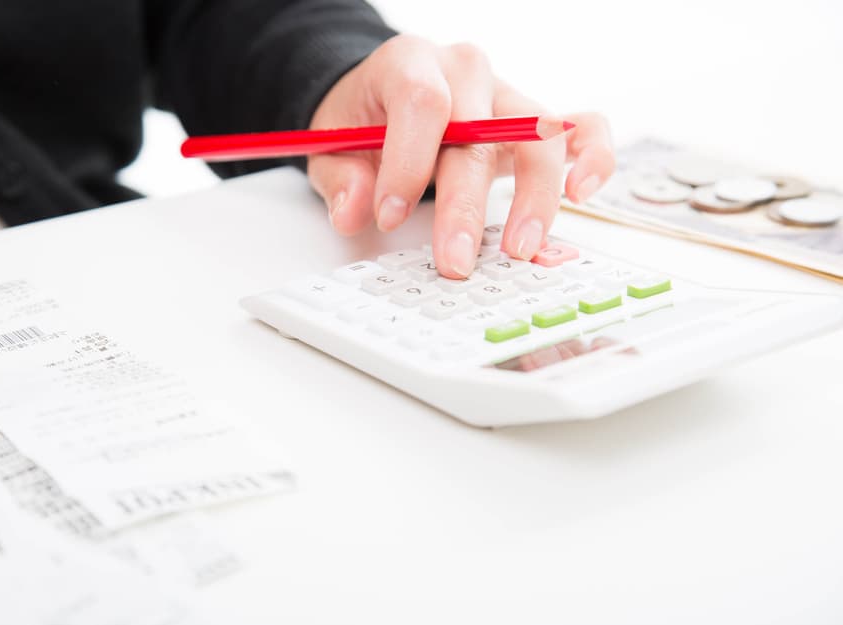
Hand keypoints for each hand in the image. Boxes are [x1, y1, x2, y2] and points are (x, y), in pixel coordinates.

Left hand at [307, 35, 614, 277]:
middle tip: (455, 260)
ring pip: (539, 135)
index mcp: (410, 63)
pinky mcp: (536, 120)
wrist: (386, 97)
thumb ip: (342, 180)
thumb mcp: (333, 145)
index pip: (422, 102)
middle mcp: (466, 72)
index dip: (408, 162)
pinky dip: (593, 157)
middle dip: (466, 205)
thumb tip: (356, 213)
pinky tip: (581, 193)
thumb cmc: (365, 119)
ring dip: (534, 196)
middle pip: (481, 132)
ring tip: (519, 249)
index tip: (389, 215)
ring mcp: (507, 95)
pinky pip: (583, 127)